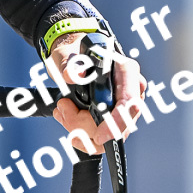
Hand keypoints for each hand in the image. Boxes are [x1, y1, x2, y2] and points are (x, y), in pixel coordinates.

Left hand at [48, 34, 145, 150]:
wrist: (71, 59)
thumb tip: (75, 75)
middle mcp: (129, 90)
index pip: (129, 102)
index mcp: (125, 70)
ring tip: (62, 111)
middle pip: (117, 124)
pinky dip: (80, 134)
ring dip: (79, 129)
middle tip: (64, 108)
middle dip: (86, 125)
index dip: (117, 123)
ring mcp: (122, 106)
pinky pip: (101, 138)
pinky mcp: (112, 118)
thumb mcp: (67, 55)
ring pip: (107, 135)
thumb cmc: (75, 54)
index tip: (99, 136)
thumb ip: (70, 65)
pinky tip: (67, 117)